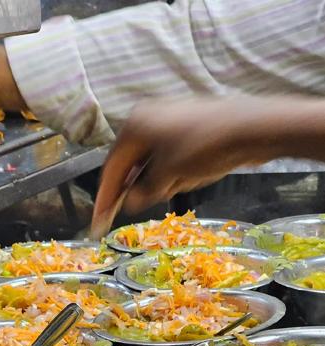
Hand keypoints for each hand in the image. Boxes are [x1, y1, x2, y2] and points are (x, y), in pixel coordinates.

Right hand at [90, 97, 273, 237]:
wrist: (252, 128)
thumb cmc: (203, 147)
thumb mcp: (169, 175)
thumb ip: (145, 191)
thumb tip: (131, 202)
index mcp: (134, 126)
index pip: (111, 168)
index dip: (105, 198)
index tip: (98, 221)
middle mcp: (147, 118)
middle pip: (131, 163)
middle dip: (136, 187)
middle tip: (133, 210)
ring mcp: (170, 120)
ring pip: (153, 161)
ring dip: (160, 180)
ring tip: (180, 186)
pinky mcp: (190, 126)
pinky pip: (171, 155)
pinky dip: (175, 171)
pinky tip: (192, 177)